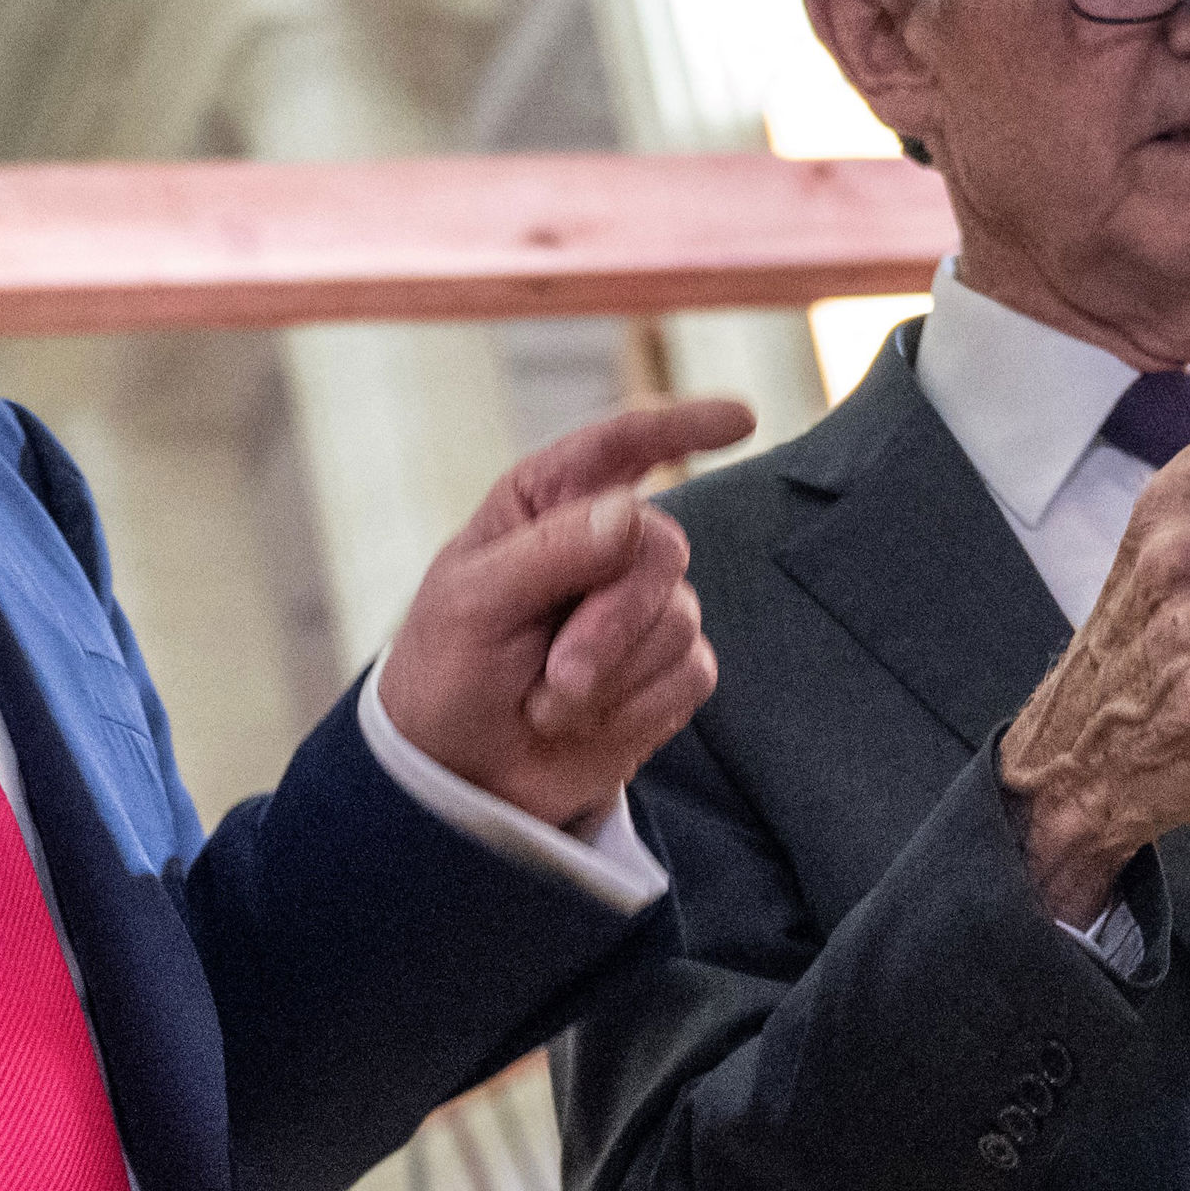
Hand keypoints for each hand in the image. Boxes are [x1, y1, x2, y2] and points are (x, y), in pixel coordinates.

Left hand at [375, 397, 757, 825]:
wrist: (461, 773)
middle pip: (662, 549)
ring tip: (549, 704)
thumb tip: (633, 509)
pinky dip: (636, 708)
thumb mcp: (473, 604)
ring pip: (678, 618)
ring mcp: (639, 607)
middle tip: (558, 675)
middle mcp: (603, 544)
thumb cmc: (448, 672)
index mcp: (545, 503)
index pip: (622, 446)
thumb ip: (552, 552)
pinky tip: (586, 722)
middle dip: (614, 621)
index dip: (684, 425)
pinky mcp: (667, 668)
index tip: (742, 416)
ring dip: (613, 676)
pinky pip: (692, 673)